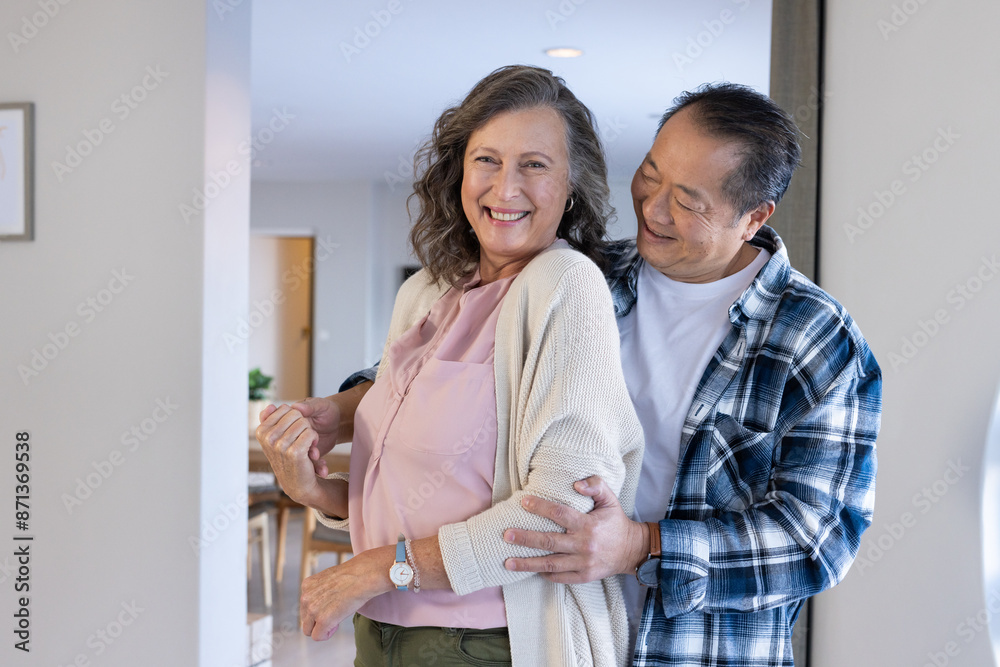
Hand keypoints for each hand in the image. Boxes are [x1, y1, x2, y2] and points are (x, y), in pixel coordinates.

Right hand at [255, 399, 340, 508]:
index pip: (284, 408)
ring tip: (306, 445)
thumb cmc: (292, 457)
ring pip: (304, 423)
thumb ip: (274, 418)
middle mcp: (268, 438)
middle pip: (295, 413)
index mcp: (262, 431)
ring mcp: (279, 446)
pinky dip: (315, 440)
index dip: (295, 416)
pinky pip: (310, 433)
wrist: (301, 485)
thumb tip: (270, 406)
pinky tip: (312, 452)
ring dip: (310, 433)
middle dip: (303, 424)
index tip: (293, 430)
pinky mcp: (293, 453)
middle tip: (302, 438)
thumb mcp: (280, 436)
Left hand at [299, 548, 391, 640]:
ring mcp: (313, 609)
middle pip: (305, 620)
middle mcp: (306, 597)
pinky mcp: (323, 620)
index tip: (332, 605)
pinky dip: (327, 634)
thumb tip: (324, 602)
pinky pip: (318, 636)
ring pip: (309, 630)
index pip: (305, 607)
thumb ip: (321, 590)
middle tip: (335, 612)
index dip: (319, 609)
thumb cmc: (353, 576)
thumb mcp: (330, 578)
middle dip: (318, 621)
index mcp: (307, 585)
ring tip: (337, 617)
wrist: (363, 576)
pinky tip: (337, 624)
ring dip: (322, 628)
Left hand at [502, 475, 647, 583]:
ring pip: (550, 564)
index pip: (560, 514)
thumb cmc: (616, 522)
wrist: (633, 551)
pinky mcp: (584, 577)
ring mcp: (583, 563)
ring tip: (507, 562)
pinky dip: (544, 575)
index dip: (541, 507)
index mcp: (589, 525)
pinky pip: (560, 578)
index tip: (523, 502)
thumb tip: (576, 484)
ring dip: (527, 564)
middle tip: (506, 535)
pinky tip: (530, 571)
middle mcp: (584, 545)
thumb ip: (595, 486)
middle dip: (526, 539)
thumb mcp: (610, 499)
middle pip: (549, 542)